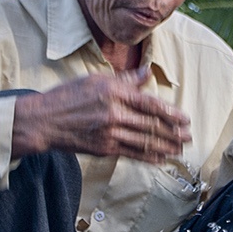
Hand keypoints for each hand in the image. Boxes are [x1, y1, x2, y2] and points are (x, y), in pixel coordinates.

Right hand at [11, 69, 191, 161]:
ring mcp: (109, 133)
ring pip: (144, 142)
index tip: (185, 119)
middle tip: (189, 136)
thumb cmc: (68, 96)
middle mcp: (113, 113)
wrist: (44, 121)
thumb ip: (125, 80)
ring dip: (166, 147)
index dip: (171, 113)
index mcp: (113, 93)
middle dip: (173, 132)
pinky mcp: (104, 148)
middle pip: (151, 125)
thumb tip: (147, 72)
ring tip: (180, 149)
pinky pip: (132, 154)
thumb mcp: (95, 80)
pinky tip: (161, 159)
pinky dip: (149, 157)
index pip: (149, 104)